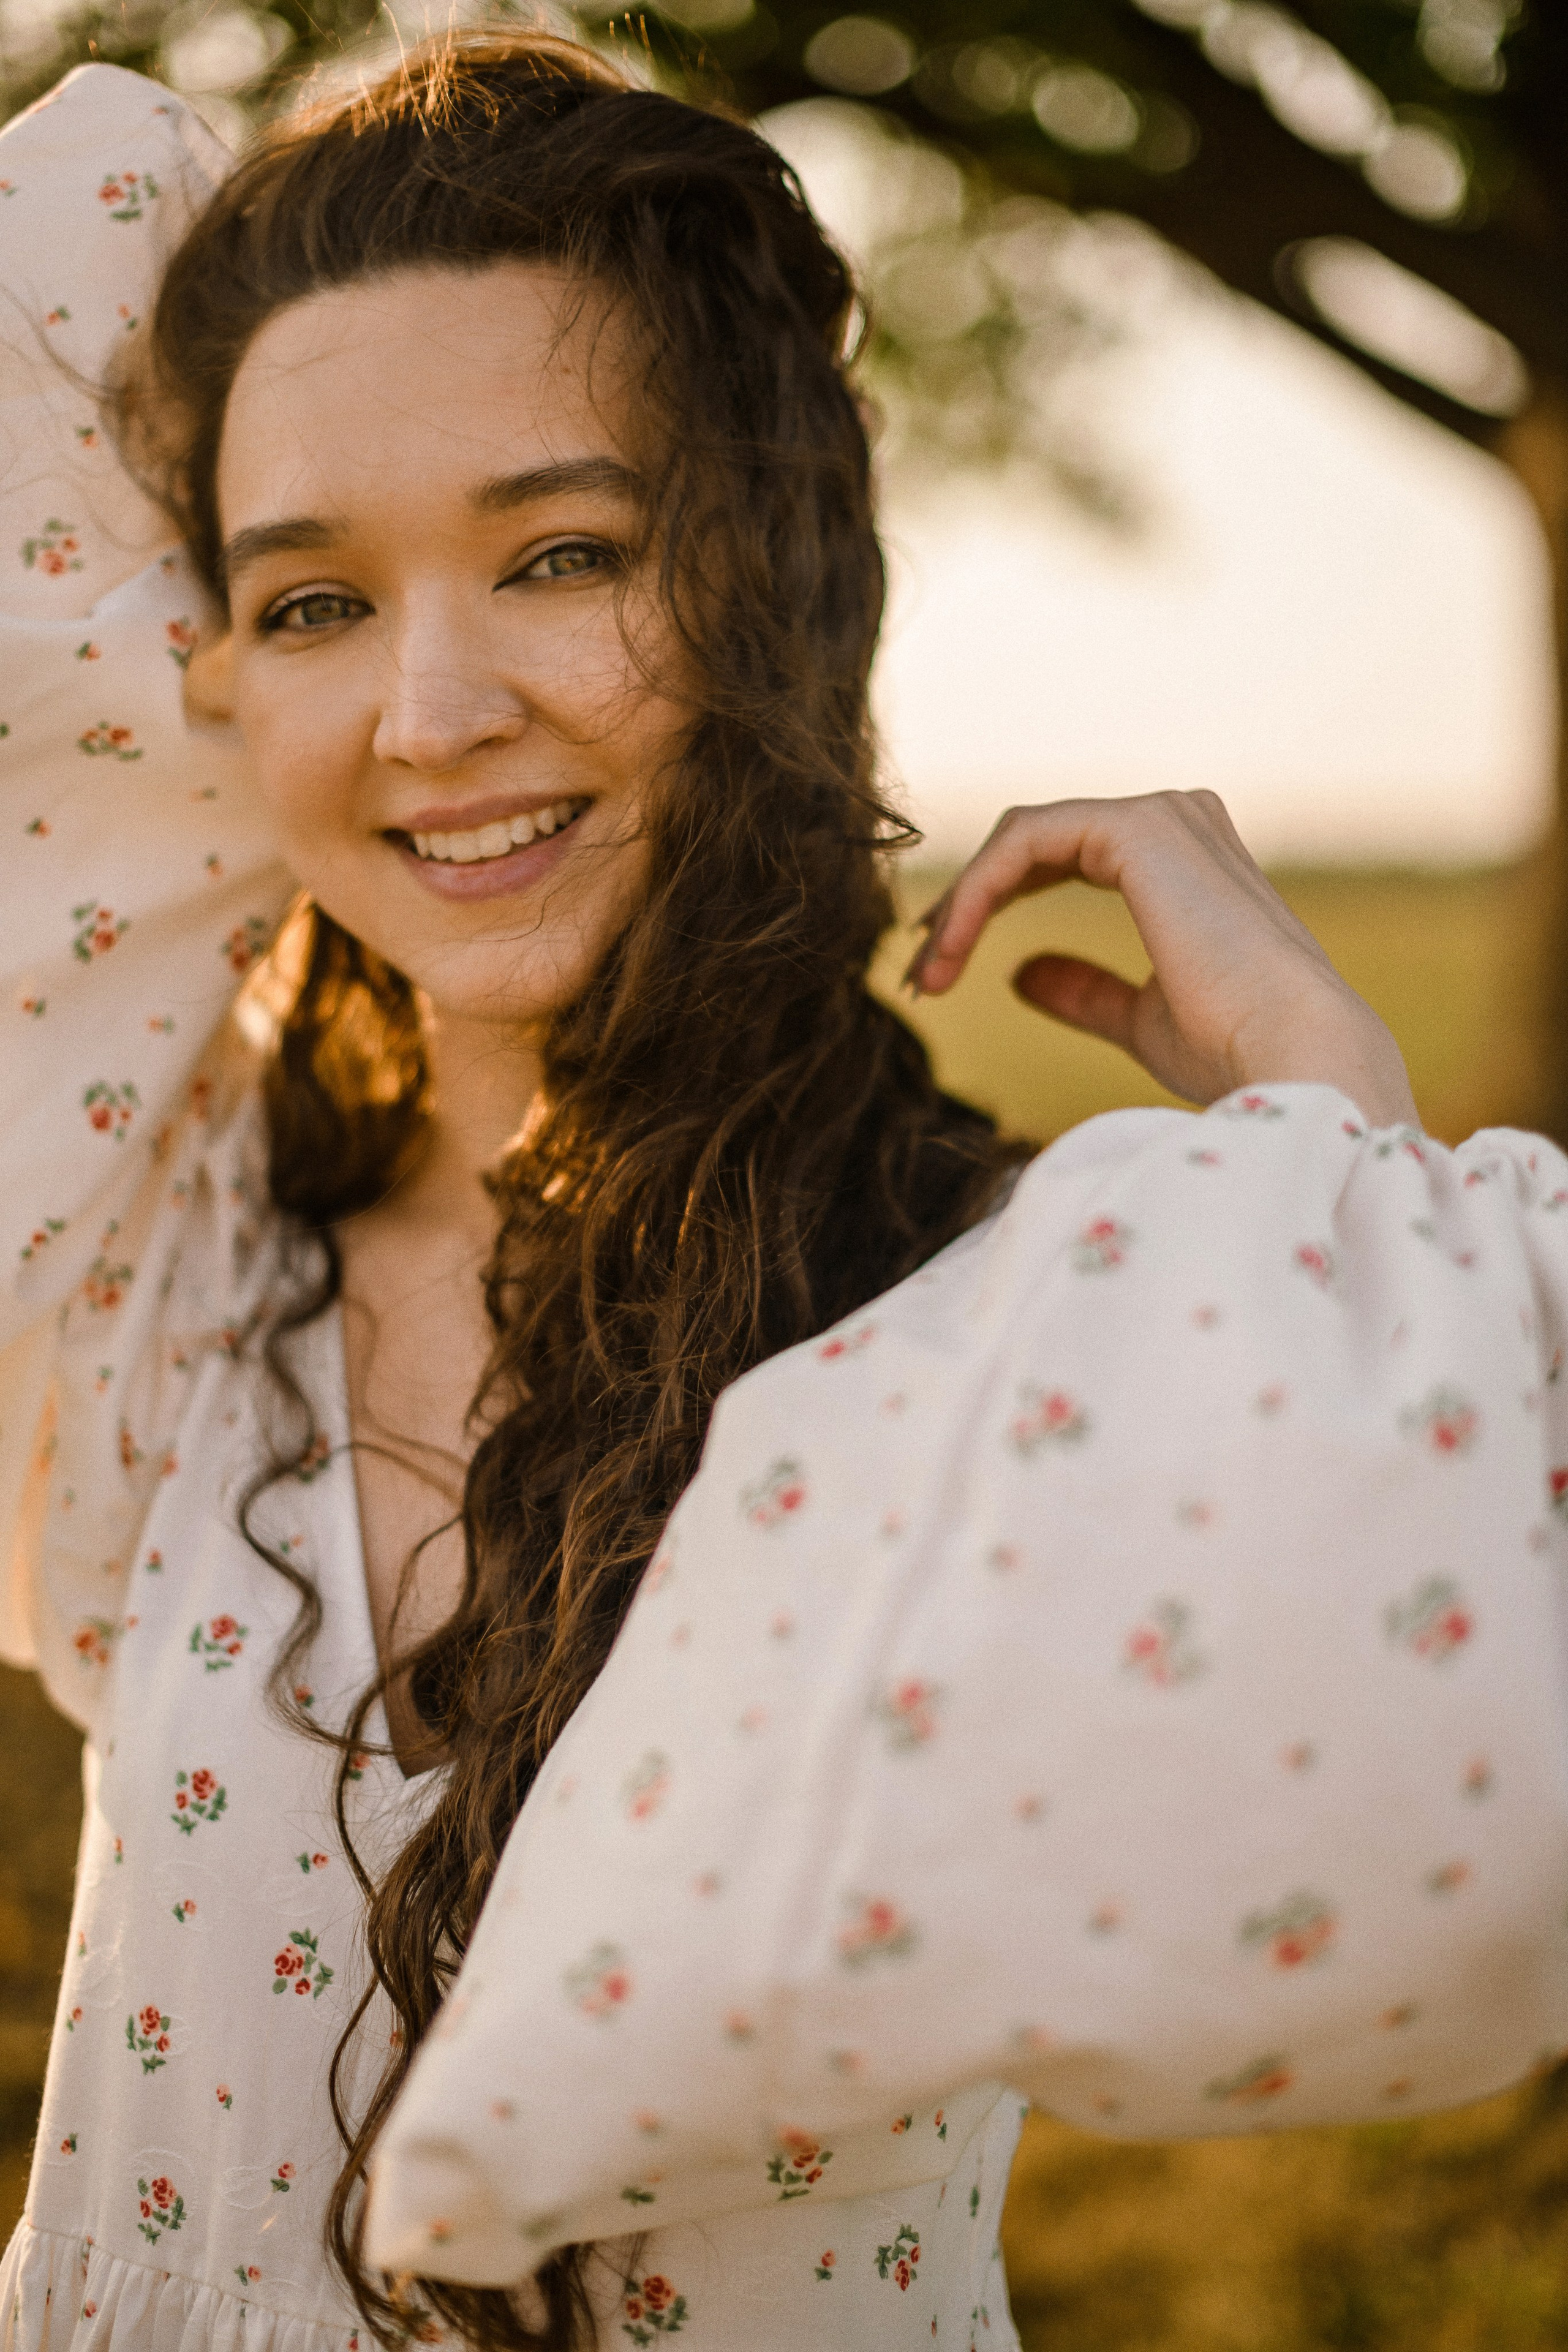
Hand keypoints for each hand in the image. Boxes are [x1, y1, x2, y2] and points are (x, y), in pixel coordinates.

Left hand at [906, 792, 1418, 1129]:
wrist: (1294, 1060)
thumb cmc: (1237, 1052)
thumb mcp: (1142, 1020)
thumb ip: (1086, 990)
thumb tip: (1022, 975)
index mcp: (1186, 860)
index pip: (1062, 858)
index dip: (992, 905)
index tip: (941, 968)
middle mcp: (1178, 821)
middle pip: (1034, 843)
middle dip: (966, 905)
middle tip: (922, 972)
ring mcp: (1163, 816)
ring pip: (1022, 838)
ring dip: (962, 904)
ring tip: (928, 972)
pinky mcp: (1139, 829)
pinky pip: (1026, 842)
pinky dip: (976, 893)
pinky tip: (950, 947)